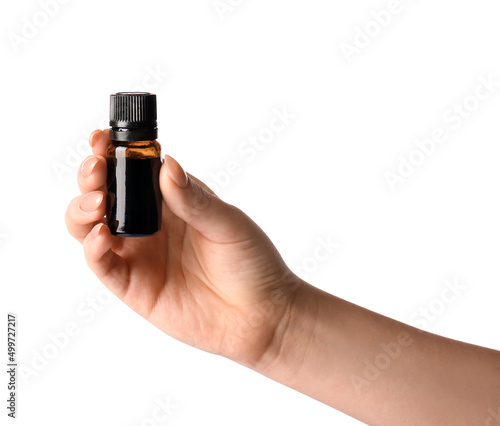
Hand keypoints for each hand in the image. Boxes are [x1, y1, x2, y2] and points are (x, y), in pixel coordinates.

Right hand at [65, 129, 299, 366]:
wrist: (261, 316)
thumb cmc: (252, 264)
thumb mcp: (228, 224)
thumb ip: (193, 198)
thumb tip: (167, 163)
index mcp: (173, 201)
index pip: (134, 171)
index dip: (113, 153)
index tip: (102, 140)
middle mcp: (151, 225)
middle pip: (105, 194)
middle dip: (91, 177)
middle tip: (97, 170)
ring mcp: (140, 255)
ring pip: (90, 227)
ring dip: (82, 209)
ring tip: (99, 203)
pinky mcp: (134, 286)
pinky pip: (102, 264)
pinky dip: (92, 248)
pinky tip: (101, 235)